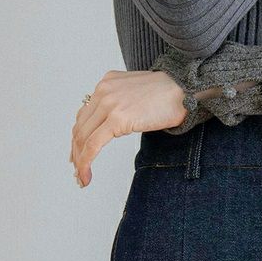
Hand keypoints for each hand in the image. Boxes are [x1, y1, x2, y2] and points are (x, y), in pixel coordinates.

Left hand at [69, 70, 187, 187]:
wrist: (185, 90)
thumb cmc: (170, 94)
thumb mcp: (137, 94)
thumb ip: (122, 104)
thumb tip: (113, 125)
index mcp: (107, 83)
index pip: (84, 115)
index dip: (79, 137)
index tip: (78, 153)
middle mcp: (103, 91)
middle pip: (80, 127)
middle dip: (76, 152)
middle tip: (77, 170)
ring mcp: (108, 104)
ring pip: (83, 138)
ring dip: (80, 160)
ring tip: (81, 176)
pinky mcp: (116, 118)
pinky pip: (93, 144)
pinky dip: (86, 161)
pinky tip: (86, 174)